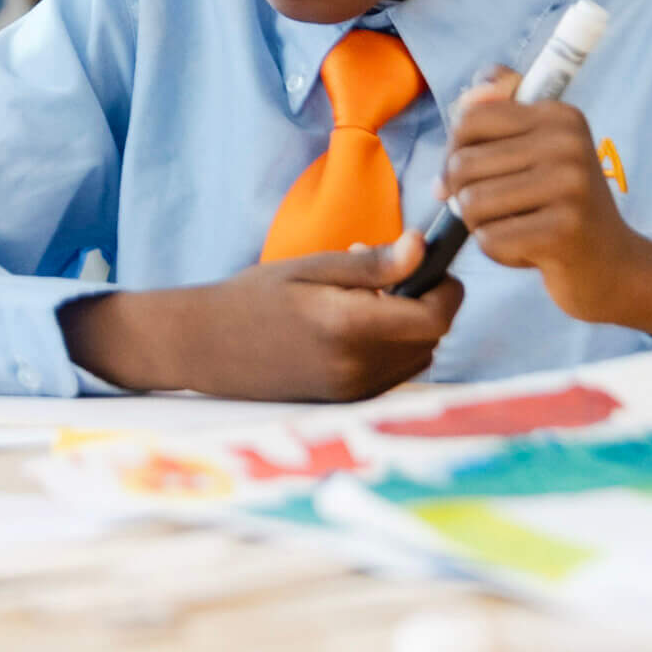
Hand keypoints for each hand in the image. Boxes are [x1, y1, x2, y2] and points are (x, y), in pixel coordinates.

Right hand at [61, 237, 463, 401]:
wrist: (204, 347)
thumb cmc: (252, 298)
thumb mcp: (310, 267)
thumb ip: (371, 264)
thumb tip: (421, 248)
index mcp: (347, 326)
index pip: (435, 318)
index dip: (447, 291)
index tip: (435, 268)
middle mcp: (355, 367)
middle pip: (431, 339)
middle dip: (426, 305)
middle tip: (390, 277)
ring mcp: (352, 391)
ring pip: (416, 358)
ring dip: (409, 329)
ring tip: (365, 302)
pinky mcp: (345, 403)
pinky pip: (393, 374)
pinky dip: (391, 348)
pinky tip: (353, 329)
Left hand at [442, 69, 651, 339]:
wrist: (615, 265)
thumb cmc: (560, 206)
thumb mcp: (534, 151)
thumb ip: (495, 112)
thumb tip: (466, 97)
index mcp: (558, 116)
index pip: (469, 120)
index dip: (454, 153)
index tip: (467, 177)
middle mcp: (567, 143)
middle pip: (462, 164)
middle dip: (463, 195)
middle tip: (496, 210)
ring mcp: (570, 186)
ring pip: (471, 203)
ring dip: (481, 226)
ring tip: (516, 227)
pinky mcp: (564, 230)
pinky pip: (490, 240)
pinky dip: (499, 252)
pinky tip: (531, 250)